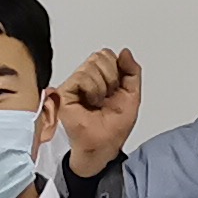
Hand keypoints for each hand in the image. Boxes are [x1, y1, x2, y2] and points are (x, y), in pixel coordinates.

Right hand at [57, 46, 143, 175]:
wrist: (103, 145)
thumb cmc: (114, 126)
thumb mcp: (133, 95)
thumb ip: (132, 71)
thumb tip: (125, 52)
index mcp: (103, 77)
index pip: (109, 56)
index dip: (118, 71)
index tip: (117, 90)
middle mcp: (88, 77)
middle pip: (101, 56)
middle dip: (111, 78)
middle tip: (108, 97)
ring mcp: (76, 83)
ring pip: (92, 65)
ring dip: (102, 87)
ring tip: (98, 102)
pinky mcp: (65, 90)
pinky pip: (82, 76)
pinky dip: (92, 90)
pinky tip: (90, 102)